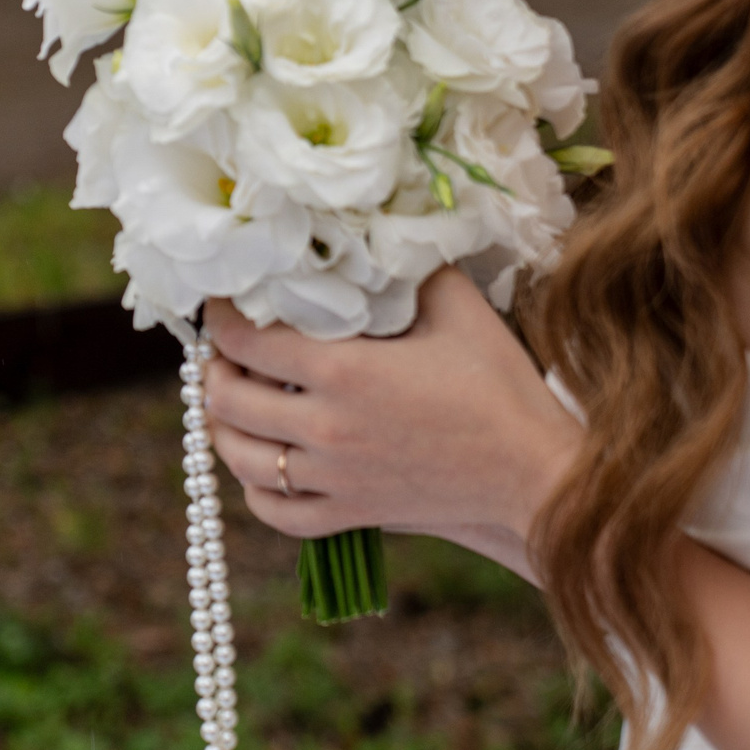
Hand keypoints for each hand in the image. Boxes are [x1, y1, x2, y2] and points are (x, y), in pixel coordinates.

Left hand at [202, 267, 581, 579]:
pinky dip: (257, 491)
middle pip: (228, 402)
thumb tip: (374, 234)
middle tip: (224, 352)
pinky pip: (278, 513)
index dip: (222, 317)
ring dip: (223, 428)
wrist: (534, 471)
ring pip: (242, 460)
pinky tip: (262, 465)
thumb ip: (406, 268)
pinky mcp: (352, 515)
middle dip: (215, 371)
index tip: (223, 301)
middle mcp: (326, 429)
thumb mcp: (457, 306)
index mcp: (344, 371)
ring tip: (229, 403)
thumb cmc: (500, 385)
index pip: (246, 342)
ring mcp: (335, 479)